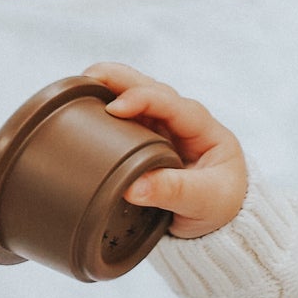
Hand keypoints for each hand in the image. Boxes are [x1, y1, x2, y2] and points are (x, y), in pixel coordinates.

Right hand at [83, 63, 247, 239]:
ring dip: (108, 88)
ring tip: (78, 86)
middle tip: (88, 77)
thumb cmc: (219, 206)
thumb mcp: (205, 201)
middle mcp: (181, 121)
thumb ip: (173, 191)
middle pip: (150, 89)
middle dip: (120, 79)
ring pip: (133, 98)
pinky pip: (123, 120)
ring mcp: (161, 129)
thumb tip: (132, 187)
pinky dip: (103, 110)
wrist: (218, 221)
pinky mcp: (144, 141)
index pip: (172, 104)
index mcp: (203, 129)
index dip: (143, 100)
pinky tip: (81, 109)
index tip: (114, 110)